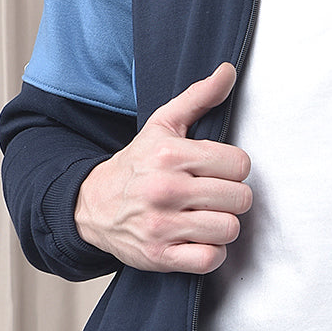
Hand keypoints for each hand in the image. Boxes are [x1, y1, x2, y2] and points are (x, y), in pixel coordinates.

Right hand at [74, 62, 250, 273]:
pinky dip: (210, 253)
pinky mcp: (160, 256)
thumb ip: (199, 97)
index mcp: (172, 154)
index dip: (233, 168)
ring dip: (222, 225)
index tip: (217, 170)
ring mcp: (162, 225)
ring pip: (229, 229)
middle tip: (212, 195)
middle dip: (231, 197)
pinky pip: (210, 260)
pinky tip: (197, 239)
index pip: (240, 164)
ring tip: (205, 216)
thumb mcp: (164, 124)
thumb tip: (229, 70)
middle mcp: (167, 189)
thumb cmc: (137, 163)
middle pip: (240, 198)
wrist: (91, 205)